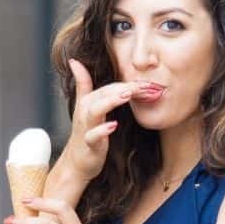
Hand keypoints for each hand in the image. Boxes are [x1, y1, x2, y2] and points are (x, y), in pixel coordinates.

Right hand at [59, 58, 146, 181]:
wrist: (76, 162)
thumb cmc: (85, 133)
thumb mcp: (84, 107)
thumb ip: (82, 84)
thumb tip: (75, 61)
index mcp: (88, 102)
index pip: (109, 87)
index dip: (128, 83)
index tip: (149, 83)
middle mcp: (85, 112)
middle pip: (104, 94)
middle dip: (125, 88)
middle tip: (146, 85)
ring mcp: (86, 127)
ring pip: (95, 110)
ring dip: (111, 101)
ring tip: (127, 95)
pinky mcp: (88, 144)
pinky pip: (93, 136)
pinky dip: (102, 130)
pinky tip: (113, 125)